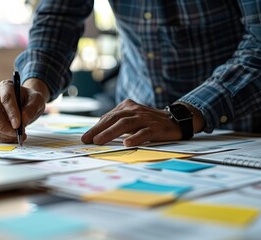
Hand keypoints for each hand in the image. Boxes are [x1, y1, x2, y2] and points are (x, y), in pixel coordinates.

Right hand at [0, 78, 48, 142]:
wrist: (27, 102)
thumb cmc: (31, 99)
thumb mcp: (37, 100)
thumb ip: (32, 108)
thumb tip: (23, 121)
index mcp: (6, 86)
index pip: (6, 98)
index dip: (11, 113)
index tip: (18, 125)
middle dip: (3, 126)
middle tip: (16, 134)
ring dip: (1, 133)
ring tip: (18, 136)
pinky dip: (0, 138)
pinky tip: (12, 138)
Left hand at [81, 99, 202, 146]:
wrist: (175, 120)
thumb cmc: (148, 121)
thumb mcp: (131, 118)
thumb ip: (116, 122)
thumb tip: (96, 133)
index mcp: (126, 106)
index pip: (108, 117)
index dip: (96, 127)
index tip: (85, 137)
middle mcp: (134, 110)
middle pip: (114, 119)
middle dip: (98, 130)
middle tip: (87, 139)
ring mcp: (145, 118)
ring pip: (125, 124)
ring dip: (110, 133)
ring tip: (99, 141)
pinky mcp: (155, 127)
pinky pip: (144, 132)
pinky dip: (135, 138)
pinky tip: (127, 143)